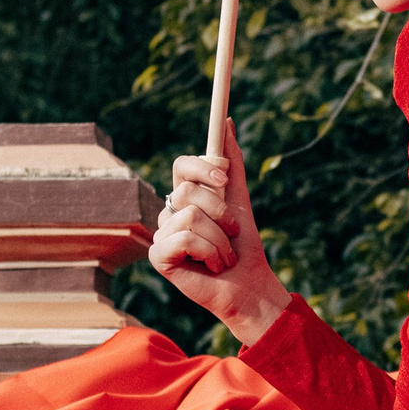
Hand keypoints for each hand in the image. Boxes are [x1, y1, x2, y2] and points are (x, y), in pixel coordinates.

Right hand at [148, 127, 291, 345]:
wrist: (249, 286)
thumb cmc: (244, 247)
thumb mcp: (240, 200)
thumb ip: (232, 164)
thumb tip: (226, 123)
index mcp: (187, 198)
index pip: (183, 166)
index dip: (202, 167)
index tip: (224, 180)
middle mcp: (170, 213)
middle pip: (187, 190)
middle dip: (220, 212)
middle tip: (232, 232)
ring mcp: (162, 234)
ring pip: (189, 217)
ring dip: (219, 239)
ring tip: (224, 256)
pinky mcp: (158, 256)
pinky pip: (182, 238)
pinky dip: (208, 253)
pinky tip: (212, 267)